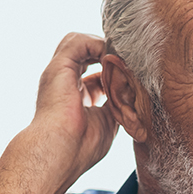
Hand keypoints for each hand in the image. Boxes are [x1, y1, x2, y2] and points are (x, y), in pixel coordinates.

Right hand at [31, 33, 119, 179]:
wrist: (60, 152)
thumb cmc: (81, 146)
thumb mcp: (108, 122)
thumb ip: (117, 103)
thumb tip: (132, 92)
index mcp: (75, 97)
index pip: (98, 74)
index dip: (116, 73)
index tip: (132, 81)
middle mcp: (65, 81)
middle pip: (89, 55)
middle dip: (111, 57)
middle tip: (129, 66)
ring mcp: (60, 72)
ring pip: (82, 43)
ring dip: (105, 49)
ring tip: (120, 63)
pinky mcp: (60, 65)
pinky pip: (80, 41)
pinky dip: (99, 46)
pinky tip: (111, 62)